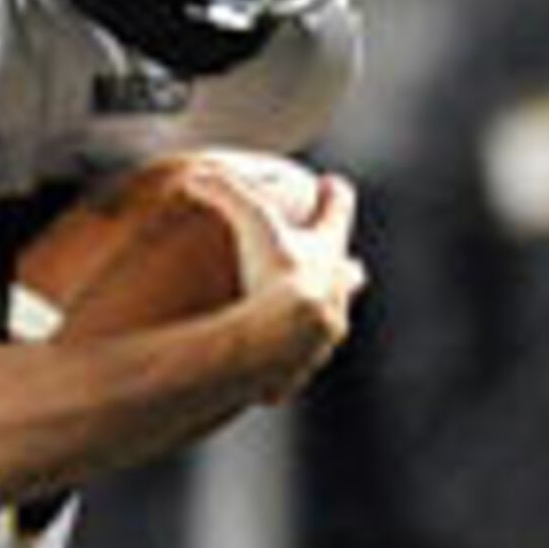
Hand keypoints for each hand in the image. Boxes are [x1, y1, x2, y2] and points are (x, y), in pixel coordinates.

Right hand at [226, 167, 361, 405]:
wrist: (278, 343)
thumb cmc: (274, 276)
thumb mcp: (251, 220)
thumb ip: (227, 192)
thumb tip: (198, 177)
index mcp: (327, 252)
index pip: (338, 211)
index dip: (335, 194)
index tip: (331, 183)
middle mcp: (334, 293)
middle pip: (350, 274)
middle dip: (343, 267)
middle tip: (335, 260)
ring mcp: (323, 335)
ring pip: (328, 322)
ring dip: (315, 316)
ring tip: (293, 319)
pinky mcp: (300, 370)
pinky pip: (294, 365)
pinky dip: (284, 361)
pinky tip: (267, 366)